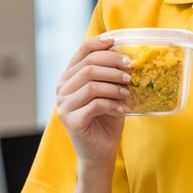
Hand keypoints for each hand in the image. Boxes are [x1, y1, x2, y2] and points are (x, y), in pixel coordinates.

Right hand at [55, 35, 132, 164]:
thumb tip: (128, 56)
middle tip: (130, 73)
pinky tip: (122, 109)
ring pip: (92, 85)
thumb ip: (111, 75)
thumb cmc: (106, 120)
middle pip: (89, 66)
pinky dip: (113, 104)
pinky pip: (95, 104)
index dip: (99, 43)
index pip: (82, 52)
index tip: (116, 41)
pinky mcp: (71, 120)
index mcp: (70, 77)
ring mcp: (64, 105)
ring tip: (128, 93)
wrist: (100, 152)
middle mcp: (62, 89)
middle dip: (113, 66)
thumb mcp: (110, 92)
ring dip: (115, 86)